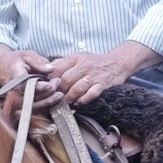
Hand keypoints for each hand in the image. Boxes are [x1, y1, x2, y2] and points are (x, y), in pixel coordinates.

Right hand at [0, 43, 50, 123]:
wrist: (3, 66)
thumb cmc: (17, 60)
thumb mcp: (27, 55)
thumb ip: (39, 61)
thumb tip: (51, 69)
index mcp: (15, 78)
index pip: (28, 86)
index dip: (40, 87)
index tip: (50, 85)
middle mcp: (15, 92)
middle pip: (33, 98)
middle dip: (49, 93)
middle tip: (58, 82)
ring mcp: (17, 100)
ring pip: (35, 107)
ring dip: (49, 102)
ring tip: (60, 94)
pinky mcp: (22, 104)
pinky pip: (35, 109)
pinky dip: (45, 105)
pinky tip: (54, 99)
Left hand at [46, 41, 162, 105]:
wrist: (117, 63)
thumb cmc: (94, 62)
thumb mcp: (78, 58)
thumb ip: (62, 63)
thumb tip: (45, 70)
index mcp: (76, 58)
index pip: (58, 68)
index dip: (50, 79)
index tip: (46, 87)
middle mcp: (85, 66)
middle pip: (66, 80)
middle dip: (58, 91)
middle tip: (54, 98)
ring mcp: (94, 76)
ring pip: (77, 88)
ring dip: (69, 98)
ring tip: (65, 103)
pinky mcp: (103, 84)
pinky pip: (91, 94)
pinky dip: (83, 100)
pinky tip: (78, 104)